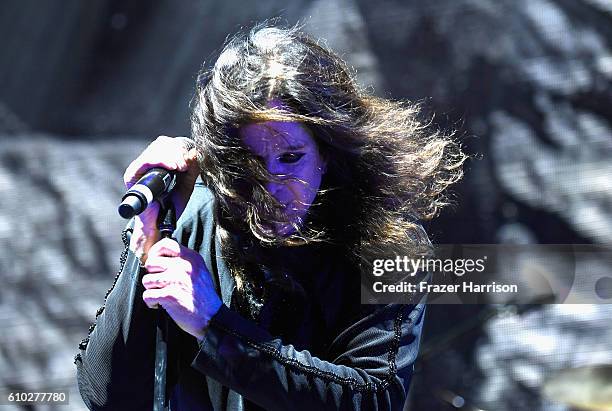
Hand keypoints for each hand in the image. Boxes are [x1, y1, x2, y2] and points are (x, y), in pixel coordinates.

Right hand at [123, 136, 199, 260]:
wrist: (161, 223)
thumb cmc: (172, 205)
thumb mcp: (187, 184)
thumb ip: (192, 169)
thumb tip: (195, 151)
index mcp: (159, 162)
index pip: (168, 143)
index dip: (180, 147)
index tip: (191, 158)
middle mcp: (147, 162)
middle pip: (162, 143)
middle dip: (177, 151)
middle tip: (185, 165)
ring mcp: (139, 168)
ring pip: (155, 149)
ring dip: (171, 156)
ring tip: (181, 167)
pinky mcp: (132, 175)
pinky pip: (145, 161)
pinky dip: (161, 161)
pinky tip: (172, 167)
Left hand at [141, 237, 222, 339]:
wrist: (211, 317)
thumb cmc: (204, 296)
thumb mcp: (199, 271)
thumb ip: (184, 261)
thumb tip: (161, 257)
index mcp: (191, 258)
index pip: (166, 244)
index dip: (155, 252)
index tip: (156, 263)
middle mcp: (183, 266)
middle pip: (151, 262)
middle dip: (152, 275)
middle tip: (160, 284)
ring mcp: (175, 280)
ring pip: (147, 280)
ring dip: (152, 290)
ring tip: (161, 295)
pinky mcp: (169, 295)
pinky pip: (147, 295)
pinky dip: (151, 302)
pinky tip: (160, 305)